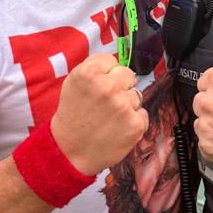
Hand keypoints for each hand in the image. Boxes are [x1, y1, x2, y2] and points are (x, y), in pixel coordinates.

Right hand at [51, 54, 147, 174]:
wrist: (70, 152)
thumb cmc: (72, 118)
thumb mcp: (72, 83)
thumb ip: (93, 67)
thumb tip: (115, 63)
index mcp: (89, 73)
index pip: (112, 61)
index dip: (106, 74)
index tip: (98, 87)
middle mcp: (108, 86)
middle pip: (128, 75)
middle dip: (120, 87)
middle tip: (106, 103)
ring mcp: (123, 105)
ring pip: (136, 96)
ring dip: (126, 106)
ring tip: (109, 119)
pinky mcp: (135, 124)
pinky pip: (142, 114)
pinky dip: (133, 122)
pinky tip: (117, 128)